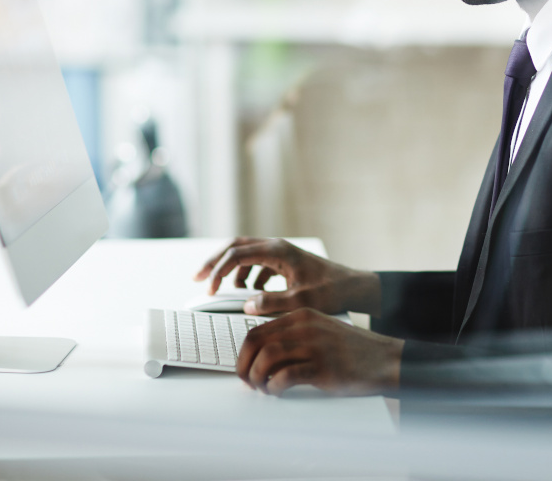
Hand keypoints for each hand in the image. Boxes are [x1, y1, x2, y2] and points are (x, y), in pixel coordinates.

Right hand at [193, 237, 381, 315]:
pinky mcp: (285, 261)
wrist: (354, 287)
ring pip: (245, 254)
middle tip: (197, 278)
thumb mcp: (302, 300)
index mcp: (278, 250)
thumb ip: (273, 302)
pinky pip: (257, 263)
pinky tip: (250, 293)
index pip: (237, 253)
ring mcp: (281, 252)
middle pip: (236, 247)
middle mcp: (277, 246)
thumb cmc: (332, 291)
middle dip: (215, 262)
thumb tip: (247, 305)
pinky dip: (247, 276)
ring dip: (231, 270)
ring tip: (225, 291)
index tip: (208, 289)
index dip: (218, 270)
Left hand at [237, 308, 402, 395]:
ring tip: (263, 389)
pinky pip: (287, 375)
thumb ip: (294, 337)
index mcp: (302, 316)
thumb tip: (262, 357)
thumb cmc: (353, 350)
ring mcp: (315, 345)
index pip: (257, 330)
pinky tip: (277, 392)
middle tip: (246, 381)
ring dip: (257, 377)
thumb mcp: (320, 332)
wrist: (386, 358)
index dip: (243, 353)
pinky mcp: (324, 367)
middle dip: (244, 365)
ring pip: (267, 357)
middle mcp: (305, 327)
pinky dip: (275, 387)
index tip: (243, 368)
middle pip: (257, 341)